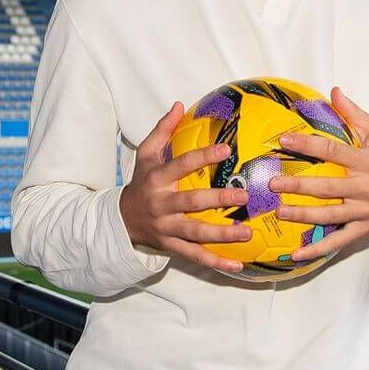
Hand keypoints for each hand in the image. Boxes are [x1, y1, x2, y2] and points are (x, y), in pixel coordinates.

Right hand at [118, 101, 252, 273]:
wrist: (121, 220)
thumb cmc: (141, 183)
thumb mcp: (145, 155)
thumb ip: (162, 130)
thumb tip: (178, 105)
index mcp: (157, 179)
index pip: (181, 165)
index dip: (203, 156)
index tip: (226, 149)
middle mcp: (161, 205)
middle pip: (190, 203)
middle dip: (217, 199)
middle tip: (243, 195)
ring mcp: (166, 228)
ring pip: (195, 233)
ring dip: (222, 234)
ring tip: (247, 232)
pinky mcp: (171, 246)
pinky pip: (194, 256)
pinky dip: (215, 263)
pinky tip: (237, 265)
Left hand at [269, 87, 368, 262]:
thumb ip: (355, 114)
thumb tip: (334, 91)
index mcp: (365, 163)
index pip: (333, 152)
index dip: (308, 145)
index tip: (284, 140)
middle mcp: (363, 188)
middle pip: (328, 187)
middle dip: (299, 184)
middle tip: (273, 181)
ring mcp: (362, 212)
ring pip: (330, 215)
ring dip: (304, 215)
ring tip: (280, 211)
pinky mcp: (361, 231)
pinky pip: (337, 242)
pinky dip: (316, 250)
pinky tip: (296, 255)